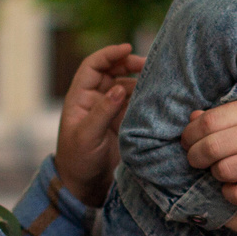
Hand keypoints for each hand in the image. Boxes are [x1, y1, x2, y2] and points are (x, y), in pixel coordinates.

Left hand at [53, 42, 142, 205]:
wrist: (84, 187)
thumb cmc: (77, 161)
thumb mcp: (87, 136)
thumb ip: (103, 112)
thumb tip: (120, 88)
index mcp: (80, 98)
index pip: (93, 66)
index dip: (109, 54)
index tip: (127, 48)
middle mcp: (96, 100)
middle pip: (113, 72)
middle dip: (130, 64)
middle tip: (150, 66)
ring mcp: (111, 111)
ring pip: (127, 87)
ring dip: (141, 82)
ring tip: (158, 82)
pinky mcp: (124, 123)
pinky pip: (136, 105)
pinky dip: (146, 99)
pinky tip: (159, 98)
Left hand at [182, 94, 236, 206]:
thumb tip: (194, 119)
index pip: (210, 121)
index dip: (190, 135)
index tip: (188, 142)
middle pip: (212, 147)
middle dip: (195, 157)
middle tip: (195, 161)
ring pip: (224, 171)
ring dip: (215, 175)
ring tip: (221, 173)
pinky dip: (230, 194)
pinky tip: (235, 189)